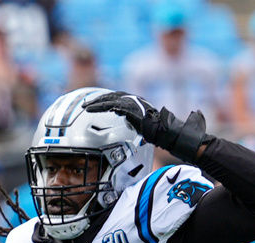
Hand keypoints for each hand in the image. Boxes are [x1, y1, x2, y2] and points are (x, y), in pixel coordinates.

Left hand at [84, 91, 207, 161]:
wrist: (170, 134)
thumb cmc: (161, 134)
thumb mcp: (144, 129)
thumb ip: (135, 125)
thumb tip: (131, 127)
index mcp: (138, 104)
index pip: (119, 99)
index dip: (106, 100)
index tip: (95, 104)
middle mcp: (136, 101)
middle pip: (113, 96)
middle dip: (98, 99)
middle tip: (85, 103)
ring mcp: (134, 104)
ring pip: (111, 99)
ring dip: (96, 102)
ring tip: (85, 106)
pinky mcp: (132, 109)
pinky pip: (113, 106)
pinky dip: (101, 107)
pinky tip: (91, 110)